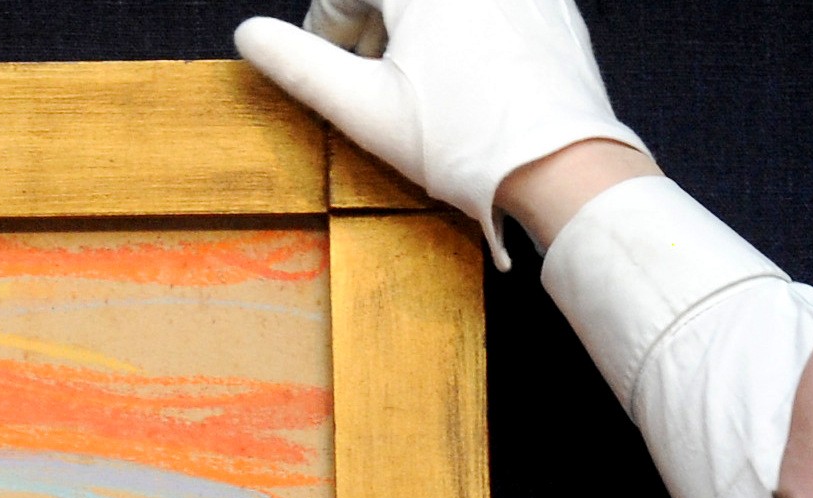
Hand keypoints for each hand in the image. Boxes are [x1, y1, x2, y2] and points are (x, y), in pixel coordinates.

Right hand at [233, 0, 640, 270]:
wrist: (564, 167)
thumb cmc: (465, 145)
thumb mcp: (364, 109)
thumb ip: (299, 65)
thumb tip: (248, 35)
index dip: (329, 25)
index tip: (333, 62)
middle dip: (377, 21)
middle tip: (378, 74)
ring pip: (444, 2)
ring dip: (422, 24)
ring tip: (427, 82)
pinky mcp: (553, 3)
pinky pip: (492, 4)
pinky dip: (471, 26)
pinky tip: (474, 77)